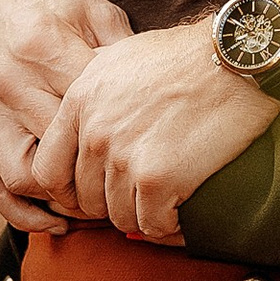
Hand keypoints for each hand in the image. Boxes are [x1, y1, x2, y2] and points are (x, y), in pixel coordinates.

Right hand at [0, 0, 130, 229]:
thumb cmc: (56, 3)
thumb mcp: (98, 13)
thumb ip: (123, 56)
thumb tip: (159, 102)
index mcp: (47, 49)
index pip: (89, 116)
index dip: (122, 147)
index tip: (150, 163)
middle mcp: (12, 83)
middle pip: (57, 154)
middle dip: (96, 183)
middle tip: (129, 196)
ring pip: (21, 178)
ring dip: (59, 204)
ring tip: (94, 211)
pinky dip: (20, 212)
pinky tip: (53, 222)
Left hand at [33, 21, 279, 244]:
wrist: (232, 59)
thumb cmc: (186, 56)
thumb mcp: (120, 57)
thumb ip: (93, 91)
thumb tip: (88, 117)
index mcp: (80, 103)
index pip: (47, 171)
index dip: (69, 192)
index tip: (93, 193)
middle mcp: (95, 133)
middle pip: (87, 201)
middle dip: (114, 204)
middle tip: (142, 196)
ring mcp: (124, 158)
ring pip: (120, 218)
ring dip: (144, 215)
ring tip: (168, 200)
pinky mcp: (158, 179)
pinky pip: (153, 225)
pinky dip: (170, 225)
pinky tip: (184, 209)